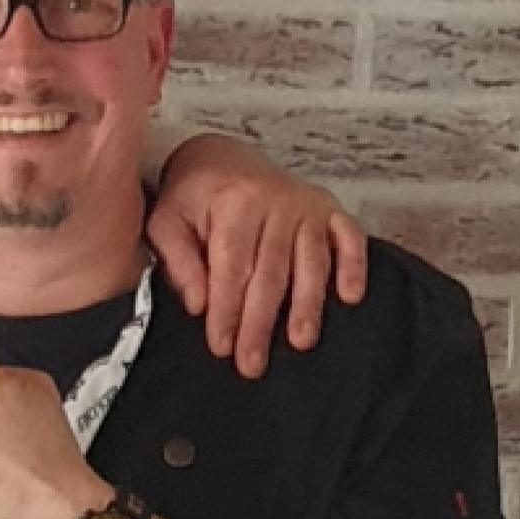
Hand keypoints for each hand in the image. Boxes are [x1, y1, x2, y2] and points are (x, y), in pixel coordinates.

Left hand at [147, 133, 366, 377]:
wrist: (220, 156)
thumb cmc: (191, 195)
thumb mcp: (166, 221)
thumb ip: (178, 260)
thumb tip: (198, 304)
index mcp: (233, 202)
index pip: (231, 267)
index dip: (226, 310)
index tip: (222, 345)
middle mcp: (275, 200)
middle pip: (270, 272)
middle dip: (260, 322)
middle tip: (253, 362)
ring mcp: (306, 204)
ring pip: (311, 262)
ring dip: (307, 305)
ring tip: (300, 341)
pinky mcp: (329, 208)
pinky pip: (349, 237)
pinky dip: (353, 266)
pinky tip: (350, 296)